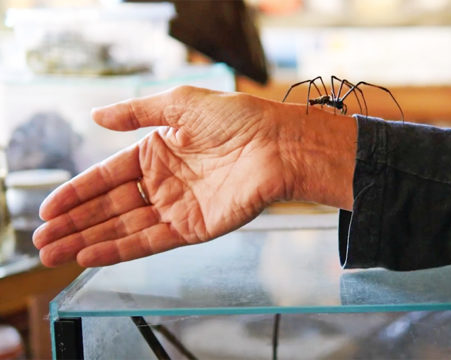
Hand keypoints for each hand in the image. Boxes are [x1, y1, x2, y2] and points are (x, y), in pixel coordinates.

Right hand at [33, 86, 356, 266]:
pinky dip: (119, 250)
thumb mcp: (181, 104)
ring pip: (124, 228)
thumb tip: (96, 116)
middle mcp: (164, 183)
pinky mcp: (194, 229)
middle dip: (75, 223)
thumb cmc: (238, 119)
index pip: (107, 177)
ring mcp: (177, 207)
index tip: (48, 208)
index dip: (77, 192)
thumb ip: (137, 113)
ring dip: (88, 241)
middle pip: (110, 207)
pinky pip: (150, 242)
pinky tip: (90, 256)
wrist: (279, 146)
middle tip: (42, 240)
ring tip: (53, 253)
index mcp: (158, 153)